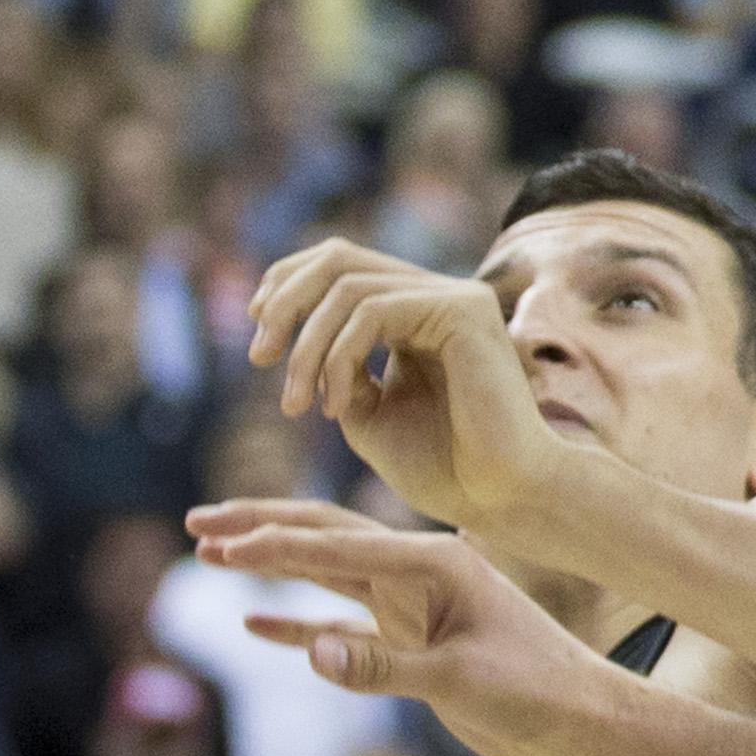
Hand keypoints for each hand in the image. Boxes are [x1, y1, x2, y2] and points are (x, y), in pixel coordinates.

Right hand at [182, 501, 616, 755]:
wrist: (580, 718)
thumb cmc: (536, 689)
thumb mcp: (461, 679)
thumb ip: (386, 668)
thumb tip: (315, 656)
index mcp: (436, 564)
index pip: (342, 546)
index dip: (279, 546)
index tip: (223, 544)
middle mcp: (420, 574)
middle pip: (325, 539)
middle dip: (261, 529)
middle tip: (198, 522)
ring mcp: (412, 607)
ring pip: (326, 576)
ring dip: (271, 565)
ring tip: (211, 553)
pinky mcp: (409, 645)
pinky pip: (341, 627)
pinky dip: (297, 625)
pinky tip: (252, 624)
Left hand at [243, 239, 567, 544]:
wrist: (498, 497)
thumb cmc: (442, 467)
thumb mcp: (367, 413)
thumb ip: (337, 370)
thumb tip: (290, 337)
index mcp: (416, 314)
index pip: (340, 266)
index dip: (286, 286)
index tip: (257, 340)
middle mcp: (437, 295)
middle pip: (338, 258)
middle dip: (285, 302)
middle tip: (258, 357)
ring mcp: (455, 297)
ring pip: (348, 286)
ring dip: (306, 347)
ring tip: (295, 405)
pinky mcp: (464, 310)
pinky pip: (374, 310)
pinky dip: (339, 356)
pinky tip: (335, 407)